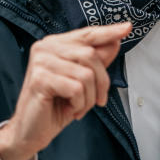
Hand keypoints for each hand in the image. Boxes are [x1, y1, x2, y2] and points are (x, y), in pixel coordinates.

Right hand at [0, 22, 130, 159]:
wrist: (31, 132)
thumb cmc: (55, 106)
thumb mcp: (82, 83)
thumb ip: (96, 62)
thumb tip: (114, 43)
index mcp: (55, 45)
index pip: (86, 34)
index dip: (108, 32)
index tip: (127, 27)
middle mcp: (45, 48)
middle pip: (91, 55)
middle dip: (101, 82)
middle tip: (97, 101)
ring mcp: (41, 62)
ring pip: (86, 74)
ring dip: (89, 98)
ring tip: (78, 107)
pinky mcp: (40, 78)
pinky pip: (76, 88)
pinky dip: (79, 104)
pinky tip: (70, 109)